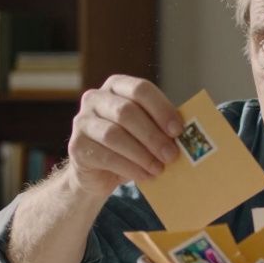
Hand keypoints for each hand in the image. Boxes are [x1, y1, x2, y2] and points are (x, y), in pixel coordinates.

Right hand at [66, 75, 182, 196]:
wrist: (98, 173)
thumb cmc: (129, 147)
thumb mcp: (146, 131)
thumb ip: (160, 126)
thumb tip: (187, 134)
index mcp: (116, 86)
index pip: (140, 89)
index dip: (161, 109)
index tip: (178, 130)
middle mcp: (95, 98)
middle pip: (126, 112)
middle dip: (153, 135)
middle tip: (172, 155)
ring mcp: (82, 121)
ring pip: (114, 135)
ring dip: (141, 154)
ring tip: (159, 168)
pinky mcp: (76, 146)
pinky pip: (105, 156)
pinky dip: (129, 168)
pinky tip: (145, 176)